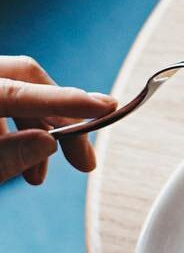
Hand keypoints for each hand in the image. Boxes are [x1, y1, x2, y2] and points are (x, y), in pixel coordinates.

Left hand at [0, 56, 115, 184]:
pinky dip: (16, 127)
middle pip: (26, 78)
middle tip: (82, 159)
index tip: (104, 107)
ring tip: (39, 173)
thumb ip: (6, 156)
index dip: (66, 100)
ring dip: (37, 129)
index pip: (20, 92)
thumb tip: (47, 142)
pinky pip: (3, 98)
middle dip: (59, 118)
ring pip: (16, 90)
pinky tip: (20, 157)